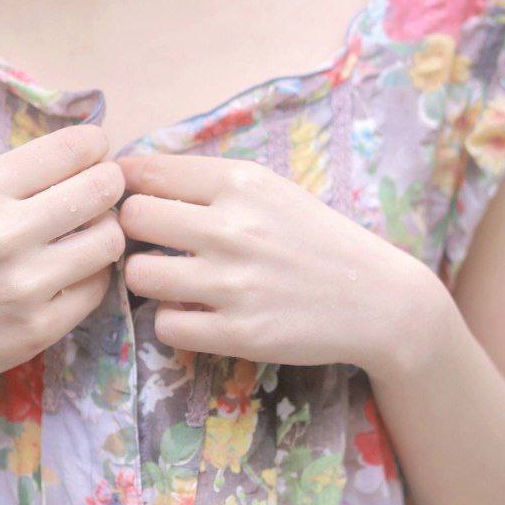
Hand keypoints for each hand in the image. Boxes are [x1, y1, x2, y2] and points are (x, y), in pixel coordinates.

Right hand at [0, 124, 124, 400]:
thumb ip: (21, 177)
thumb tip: (93, 152)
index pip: (76, 147)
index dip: (96, 147)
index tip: (95, 156)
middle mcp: (5, 233)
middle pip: (103, 190)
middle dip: (110, 187)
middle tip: (100, 196)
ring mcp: (24, 284)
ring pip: (110, 240)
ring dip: (106, 233)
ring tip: (85, 237)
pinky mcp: (38, 328)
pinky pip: (97, 289)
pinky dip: (91, 277)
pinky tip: (70, 275)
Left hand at [117, 152, 434, 376]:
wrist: (376, 299)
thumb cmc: (315, 240)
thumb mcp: (271, 191)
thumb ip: (209, 182)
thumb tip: (133, 175)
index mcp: (241, 183)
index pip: (146, 172)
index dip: (128, 188)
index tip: (132, 200)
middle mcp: (233, 228)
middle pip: (132, 219)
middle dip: (132, 233)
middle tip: (151, 246)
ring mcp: (233, 283)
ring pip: (139, 276)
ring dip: (147, 281)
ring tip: (170, 283)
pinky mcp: (238, 332)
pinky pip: (165, 326)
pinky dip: (172, 322)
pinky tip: (194, 314)